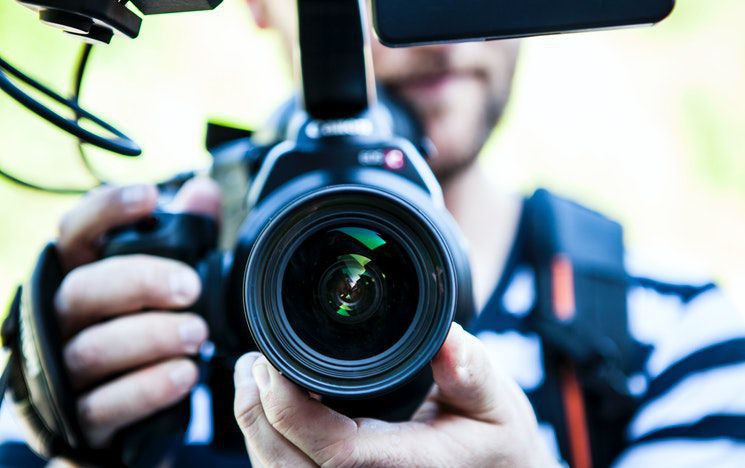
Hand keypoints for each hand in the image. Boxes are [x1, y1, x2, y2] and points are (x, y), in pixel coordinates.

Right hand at [52, 178, 220, 446]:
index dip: (106, 210)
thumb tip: (203, 191)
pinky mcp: (81, 418)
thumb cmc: (142, 330)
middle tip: (190, 288)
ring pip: (93, 349)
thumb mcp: (166, 283)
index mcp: (82, 276)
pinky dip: (148, 388)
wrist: (125, 412)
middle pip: (83, 290)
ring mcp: (65, 371)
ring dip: (150, 337)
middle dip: (139, 282)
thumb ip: (185, 238)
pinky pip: (106, 404)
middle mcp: (62, 319)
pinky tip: (184, 374)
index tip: (150, 197)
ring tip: (197, 334)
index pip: (75, 233)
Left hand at [233, 323, 557, 466]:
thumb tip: (448, 335)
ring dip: (256, 432)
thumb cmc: (496, 446)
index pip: (334, 452)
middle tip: (251, 363)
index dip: (289, 408)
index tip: (272, 362)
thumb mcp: (496, 403)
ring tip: (252, 381)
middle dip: (255, 415)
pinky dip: (270, 449)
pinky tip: (271, 413)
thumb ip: (472, 371)